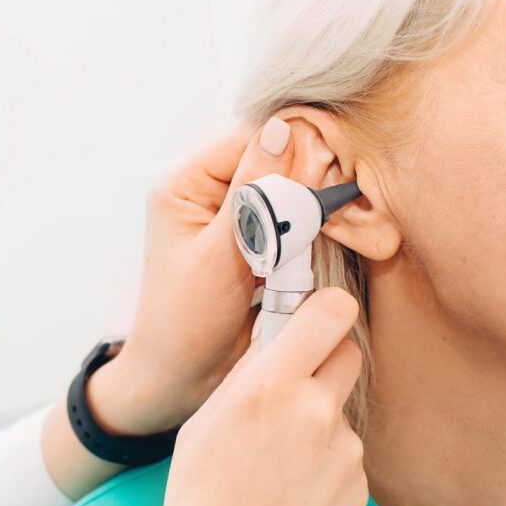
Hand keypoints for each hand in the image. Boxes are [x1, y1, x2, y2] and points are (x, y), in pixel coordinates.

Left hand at [88, 119, 297, 435]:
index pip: (252, 139)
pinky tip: (312, 250)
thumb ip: (253, 195)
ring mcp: (231, 213)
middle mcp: (206, 188)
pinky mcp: (252, 237)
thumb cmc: (186, 321)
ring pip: (288, 189)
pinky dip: (307, 232)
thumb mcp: (219, 255)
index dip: (293, 154)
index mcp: (183, 180)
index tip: (323, 184)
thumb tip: (282, 129)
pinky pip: (290, 217)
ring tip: (309, 244)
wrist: (182, 376)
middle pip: (274, 158)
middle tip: (317, 221)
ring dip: (307, 212)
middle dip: (303, 185)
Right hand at [158, 287, 365, 505]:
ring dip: (319, 422)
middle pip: (348, 352)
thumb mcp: (202, 429)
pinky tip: (293, 496)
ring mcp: (344, 450)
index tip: (319, 315)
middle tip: (294, 389)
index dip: (329, 308)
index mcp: (267, 386)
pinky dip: (325, 465)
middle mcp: (315, 409)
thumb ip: (246, 381)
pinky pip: (345, 455)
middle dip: (326, 360)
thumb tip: (275, 349)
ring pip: (340, 410)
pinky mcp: (360, 485)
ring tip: (277, 469)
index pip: (330, 312)